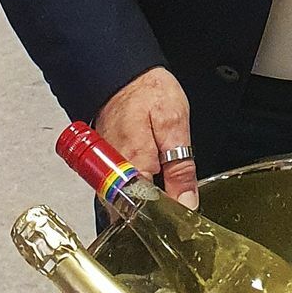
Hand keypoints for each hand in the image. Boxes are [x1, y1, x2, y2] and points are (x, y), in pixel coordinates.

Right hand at [94, 68, 197, 205]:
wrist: (124, 73)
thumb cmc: (148, 92)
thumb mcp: (175, 126)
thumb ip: (180, 169)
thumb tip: (186, 204)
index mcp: (132, 166)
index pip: (146, 212)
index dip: (167, 218)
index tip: (184, 216)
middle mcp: (112, 174)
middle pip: (131, 213)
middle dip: (154, 214)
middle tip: (176, 204)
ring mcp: (105, 171)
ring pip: (124, 203)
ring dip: (144, 204)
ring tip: (165, 193)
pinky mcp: (105, 165)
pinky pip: (119, 189)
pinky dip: (134, 192)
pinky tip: (150, 184)